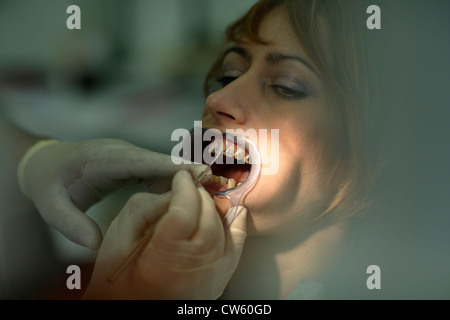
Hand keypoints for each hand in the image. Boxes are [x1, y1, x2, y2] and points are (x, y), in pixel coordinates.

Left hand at [20, 138, 206, 249]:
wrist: (48, 163)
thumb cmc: (50, 185)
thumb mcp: (51, 206)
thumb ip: (71, 225)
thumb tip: (98, 245)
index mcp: (101, 159)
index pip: (138, 161)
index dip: (168, 166)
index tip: (195, 171)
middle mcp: (120, 153)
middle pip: (158, 160)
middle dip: (186, 170)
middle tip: (216, 181)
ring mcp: (128, 156)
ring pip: (162, 165)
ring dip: (184, 176)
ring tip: (210, 190)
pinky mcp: (133, 163)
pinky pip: (157, 171)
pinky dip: (173, 182)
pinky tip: (188, 195)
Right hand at [83, 170, 246, 299]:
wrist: (133, 307)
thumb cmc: (120, 275)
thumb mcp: (119, 236)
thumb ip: (145, 207)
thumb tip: (174, 192)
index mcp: (162, 256)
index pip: (185, 210)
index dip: (185, 187)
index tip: (181, 177)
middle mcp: (191, 266)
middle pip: (207, 217)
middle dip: (199, 194)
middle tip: (189, 186)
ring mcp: (210, 274)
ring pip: (222, 228)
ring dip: (213, 207)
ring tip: (200, 199)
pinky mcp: (219, 278)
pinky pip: (236, 244)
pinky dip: (236, 224)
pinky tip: (231, 211)